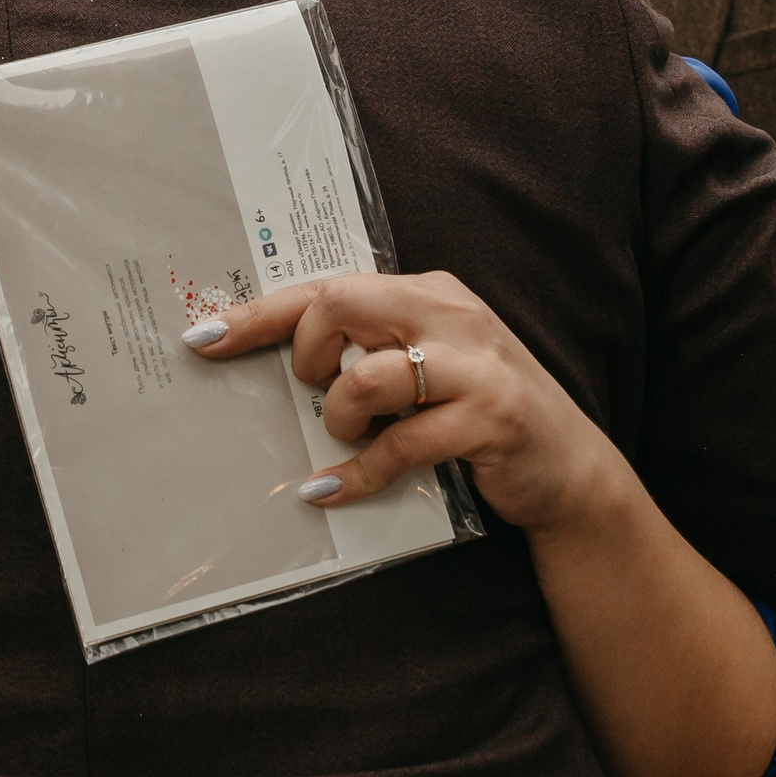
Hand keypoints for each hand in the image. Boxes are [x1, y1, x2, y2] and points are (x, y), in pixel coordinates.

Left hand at [182, 270, 625, 533]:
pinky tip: (339, 488)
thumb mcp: (426, 366)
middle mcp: (451, 314)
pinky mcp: (491, 417)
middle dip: (307, 354)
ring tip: (349, 437)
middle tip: (314, 391)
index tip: (205, 338)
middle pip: (340, 305)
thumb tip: (280, 358)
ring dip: (340, 418)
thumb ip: (371, 349)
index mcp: (426, 292)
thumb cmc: (476, 414)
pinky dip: (360, 472)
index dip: (259, 314)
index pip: (327, 288)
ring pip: (366, 376)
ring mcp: (476, 364)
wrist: (570, 468)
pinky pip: (401, 444)